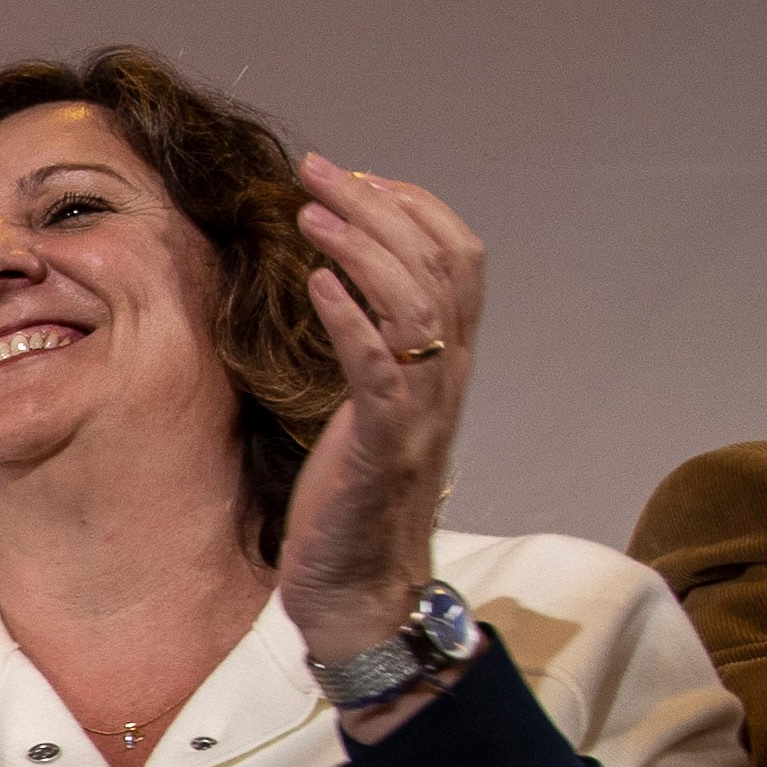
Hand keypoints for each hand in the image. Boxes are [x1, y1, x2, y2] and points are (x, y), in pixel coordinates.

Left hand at [276, 153, 485, 707]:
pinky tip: (315, 284)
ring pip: (416, 302)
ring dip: (361, 248)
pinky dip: (350, 319)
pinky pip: (380, 368)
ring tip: (310, 212)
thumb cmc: (350, 509)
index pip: (456, 258)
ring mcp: (422, 410)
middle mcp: (447, 378)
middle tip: (317, 170)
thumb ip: (367, 356)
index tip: (356, 179)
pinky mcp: (386, 446)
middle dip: (378, 206)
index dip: (413, 208)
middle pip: (438, 263)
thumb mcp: (363, 416)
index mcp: (444, 366)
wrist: (362, 596)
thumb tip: (335, 293)